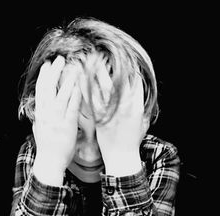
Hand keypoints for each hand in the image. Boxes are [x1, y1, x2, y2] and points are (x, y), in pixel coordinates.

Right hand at [32, 56, 81, 184]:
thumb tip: (40, 108)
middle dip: (54, 73)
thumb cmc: (47, 148)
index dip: (44, 76)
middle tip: (59, 59)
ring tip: (73, 68)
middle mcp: (46, 114)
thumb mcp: (40, 129)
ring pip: (61, 95)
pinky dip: (75, 96)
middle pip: (49, 89)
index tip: (47, 65)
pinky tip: (79, 87)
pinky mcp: (67, 126)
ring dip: (67, 80)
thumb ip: (41, 117)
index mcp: (40, 114)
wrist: (50, 163)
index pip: (40, 91)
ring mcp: (56, 120)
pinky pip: (72, 108)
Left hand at [82, 54, 147, 175]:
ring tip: (86, 61)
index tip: (117, 55)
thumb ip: (138, 104)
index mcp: (136, 105)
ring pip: (103, 87)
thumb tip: (137, 91)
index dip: (126, 66)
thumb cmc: (132, 140)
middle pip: (117, 79)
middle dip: (107, 65)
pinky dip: (85, 89)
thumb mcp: (141, 120)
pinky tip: (78, 80)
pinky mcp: (100, 118)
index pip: (133, 80)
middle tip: (98, 54)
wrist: (122, 157)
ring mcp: (112, 112)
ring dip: (94, 73)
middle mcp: (125, 106)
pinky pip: (91, 100)